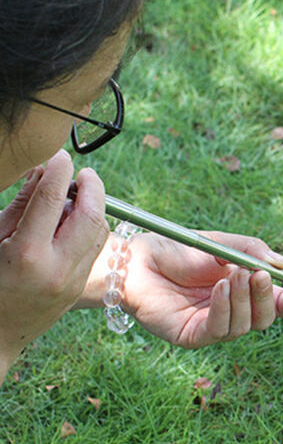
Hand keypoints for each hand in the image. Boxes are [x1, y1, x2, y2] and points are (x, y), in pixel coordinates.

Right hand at [0, 150, 108, 378]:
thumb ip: (20, 206)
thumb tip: (44, 173)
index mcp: (28, 254)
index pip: (54, 200)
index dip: (61, 171)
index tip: (62, 156)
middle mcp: (58, 268)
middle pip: (92, 216)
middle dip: (93, 187)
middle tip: (83, 172)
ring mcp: (73, 281)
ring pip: (100, 232)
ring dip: (95, 206)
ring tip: (77, 195)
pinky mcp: (79, 287)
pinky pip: (94, 249)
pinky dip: (92, 227)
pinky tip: (75, 220)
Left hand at [121, 231, 282, 347]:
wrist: (136, 258)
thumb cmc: (177, 250)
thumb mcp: (221, 244)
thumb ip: (251, 251)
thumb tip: (282, 265)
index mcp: (242, 292)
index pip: (275, 303)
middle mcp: (231, 312)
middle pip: (265, 318)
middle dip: (268, 298)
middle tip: (259, 275)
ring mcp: (212, 326)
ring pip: (244, 326)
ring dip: (244, 300)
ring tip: (233, 275)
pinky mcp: (191, 336)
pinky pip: (218, 330)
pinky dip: (225, 309)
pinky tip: (221, 288)